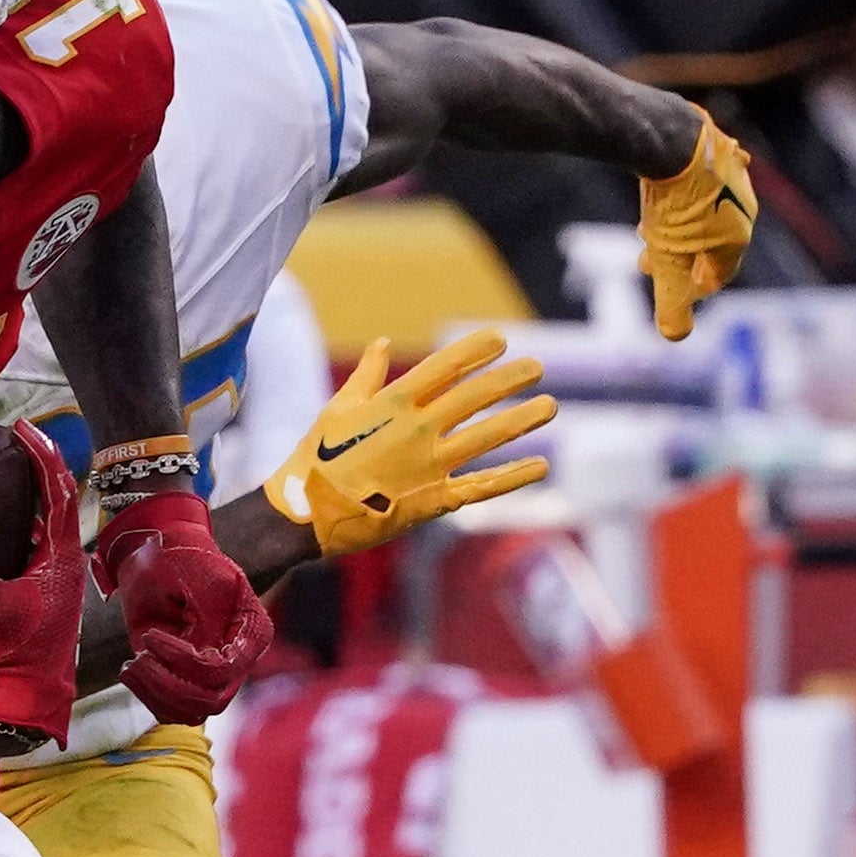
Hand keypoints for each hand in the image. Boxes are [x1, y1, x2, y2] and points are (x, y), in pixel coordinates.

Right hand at [0, 420, 82, 747]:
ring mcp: (53, 581)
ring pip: (46, 525)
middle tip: (16, 442)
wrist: (26, 701)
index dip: (42, 455)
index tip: (22, 428)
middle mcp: (64, 564)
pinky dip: (16, 527)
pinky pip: (30, 547)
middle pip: (58, 501)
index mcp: (64, 558)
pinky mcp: (38, 596)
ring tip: (6, 474)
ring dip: (29, 498)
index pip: (59, 491)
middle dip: (38, 469)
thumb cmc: (18, 656)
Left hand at [93, 484, 271, 726]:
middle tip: (135, 659)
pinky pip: (173, 711)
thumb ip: (206, 624)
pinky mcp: (187, 681)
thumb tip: (200, 661)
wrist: (156, 553)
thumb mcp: (195, 580)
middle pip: (210, 699)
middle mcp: (238, 659)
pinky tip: (130, 672)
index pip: (224, 669)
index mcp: (252, 630)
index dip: (184, 662)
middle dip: (166, 684)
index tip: (150, 637)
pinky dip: (148, 698)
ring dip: (155, 694)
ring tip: (130, 666)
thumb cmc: (179, 557)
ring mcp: (214, 675)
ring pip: (191, 712)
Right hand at [274, 331, 555, 556]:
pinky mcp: (434, 500)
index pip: (445, 367)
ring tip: (549, 407)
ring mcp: (429, 466)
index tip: (500, 340)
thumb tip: (383, 343)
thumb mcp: (336, 409)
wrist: (306, 516)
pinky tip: (540, 465)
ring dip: (521, 420)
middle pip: (474, 397)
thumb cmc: (315, 459)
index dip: (475, 350)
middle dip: (509, 379)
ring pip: (487, 437)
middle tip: (537, 367)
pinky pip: (482, 486)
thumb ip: (366, 376)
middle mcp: (418, 430)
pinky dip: (513, 476)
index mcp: (393, 404)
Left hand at [635, 116, 755, 339]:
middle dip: (677, 258)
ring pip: (706, 210)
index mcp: (738, 235)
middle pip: (711, 242)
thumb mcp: (668, 261)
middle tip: (645, 261)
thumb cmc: (674, 206)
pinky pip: (703, 179)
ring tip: (646, 227)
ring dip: (678, 228)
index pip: (720, 274)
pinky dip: (687, 192)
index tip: (670, 291)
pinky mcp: (716, 149)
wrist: (672, 140)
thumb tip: (676, 337)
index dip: (693, 288)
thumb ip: (673, 300)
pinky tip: (672, 187)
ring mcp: (733, 175)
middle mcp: (743, 205)